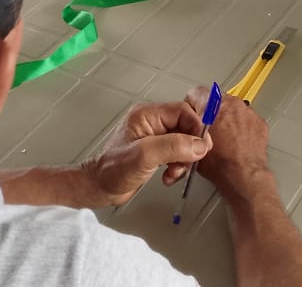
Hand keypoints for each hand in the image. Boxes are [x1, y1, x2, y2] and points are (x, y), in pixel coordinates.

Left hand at [82, 100, 211, 205]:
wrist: (98, 188)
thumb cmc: (112, 170)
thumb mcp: (144, 156)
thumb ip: (173, 146)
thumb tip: (199, 145)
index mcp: (148, 115)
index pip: (183, 112)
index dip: (196, 127)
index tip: (203, 146)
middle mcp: (152, 123)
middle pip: (186, 127)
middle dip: (190, 147)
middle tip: (188, 163)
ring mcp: (154, 137)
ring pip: (183, 142)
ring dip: (184, 159)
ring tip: (174, 172)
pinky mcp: (155, 151)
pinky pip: (177, 153)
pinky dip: (177, 166)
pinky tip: (169, 175)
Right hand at [185, 87, 270, 201]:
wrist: (243, 176)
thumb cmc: (221, 165)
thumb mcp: (192, 144)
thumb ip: (189, 129)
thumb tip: (187, 127)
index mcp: (212, 105)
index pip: (196, 94)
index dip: (192, 107)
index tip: (194, 116)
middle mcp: (231, 104)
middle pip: (216, 101)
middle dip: (212, 113)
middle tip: (209, 130)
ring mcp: (247, 112)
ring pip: (233, 109)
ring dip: (228, 119)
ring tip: (225, 138)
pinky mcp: (259, 122)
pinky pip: (247, 119)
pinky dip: (243, 127)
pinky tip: (237, 141)